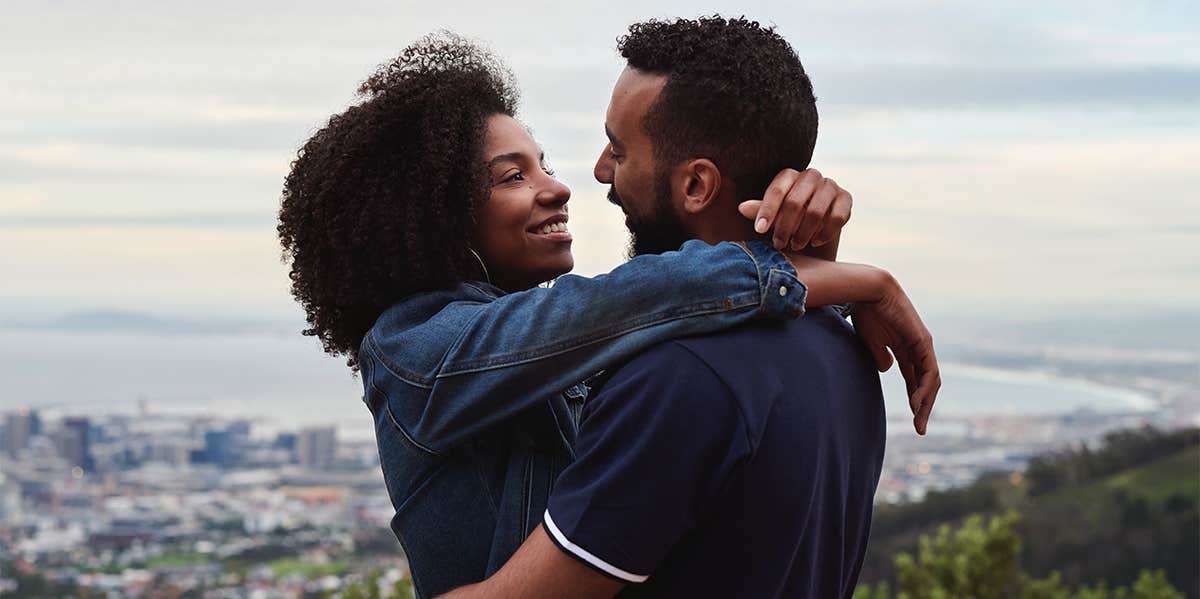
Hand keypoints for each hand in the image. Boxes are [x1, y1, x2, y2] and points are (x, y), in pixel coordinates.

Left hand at [737, 168, 851, 251]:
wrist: (815, 231)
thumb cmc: (787, 221)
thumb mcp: (771, 217)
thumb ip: (759, 211)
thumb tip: (742, 208)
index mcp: (789, 175)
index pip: (776, 190)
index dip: (767, 211)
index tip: (759, 230)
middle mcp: (810, 175)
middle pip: (795, 202)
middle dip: (784, 227)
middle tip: (779, 244)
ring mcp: (830, 185)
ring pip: (815, 212)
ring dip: (803, 233)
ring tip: (796, 245)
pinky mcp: (846, 198)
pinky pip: (837, 217)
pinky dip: (825, 233)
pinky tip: (815, 242)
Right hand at [850, 277, 939, 435]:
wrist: (869, 290)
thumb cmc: (867, 312)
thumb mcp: (872, 341)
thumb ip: (880, 356)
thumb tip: (885, 369)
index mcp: (905, 349)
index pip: (914, 380)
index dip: (914, 400)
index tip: (912, 419)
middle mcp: (918, 349)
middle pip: (926, 383)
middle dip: (923, 406)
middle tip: (919, 428)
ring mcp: (923, 345)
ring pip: (931, 380)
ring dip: (926, 402)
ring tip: (919, 420)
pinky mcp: (923, 342)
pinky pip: (928, 371)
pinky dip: (924, 388)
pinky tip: (918, 403)